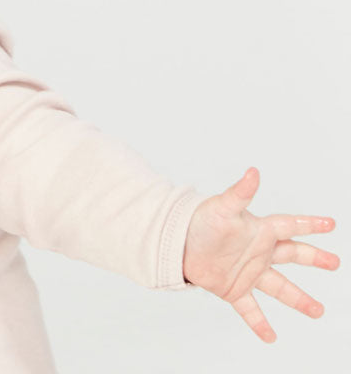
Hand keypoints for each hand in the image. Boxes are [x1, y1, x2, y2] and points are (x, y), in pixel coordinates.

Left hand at [183, 167, 338, 341]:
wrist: (174, 242)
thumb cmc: (198, 220)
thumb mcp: (222, 207)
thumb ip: (240, 193)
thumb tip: (254, 172)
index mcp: (258, 230)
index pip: (289, 226)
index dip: (309, 224)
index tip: (330, 224)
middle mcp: (257, 252)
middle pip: (292, 255)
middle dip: (314, 258)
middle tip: (335, 262)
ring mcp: (247, 272)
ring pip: (279, 287)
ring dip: (299, 299)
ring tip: (318, 311)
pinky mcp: (233, 289)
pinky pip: (250, 309)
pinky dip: (259, 323)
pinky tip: (270, 337)